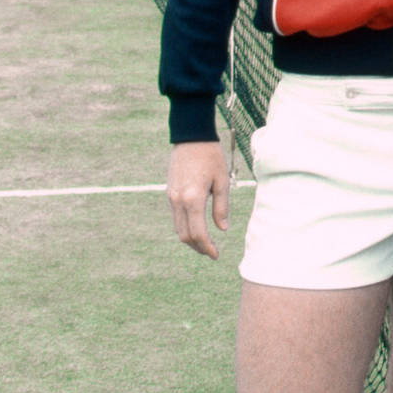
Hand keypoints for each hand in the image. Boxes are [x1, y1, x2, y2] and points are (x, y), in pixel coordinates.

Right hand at [168, 140, 228, 257]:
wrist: (191, 137)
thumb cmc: (211, 157)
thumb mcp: (222, 181)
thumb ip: (221, 207)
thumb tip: (222, 229)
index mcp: (193, 198)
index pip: (198, 233)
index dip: (207, 248)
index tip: (216, 255)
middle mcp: (178, 201)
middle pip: (185, 235)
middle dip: (198, 247)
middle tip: (212, 252)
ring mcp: (171, 197)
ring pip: (178, 228)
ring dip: (191, 239)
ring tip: (206, 243)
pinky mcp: (169, 193)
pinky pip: (175, 218)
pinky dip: (185, 227)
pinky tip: (197, 228)